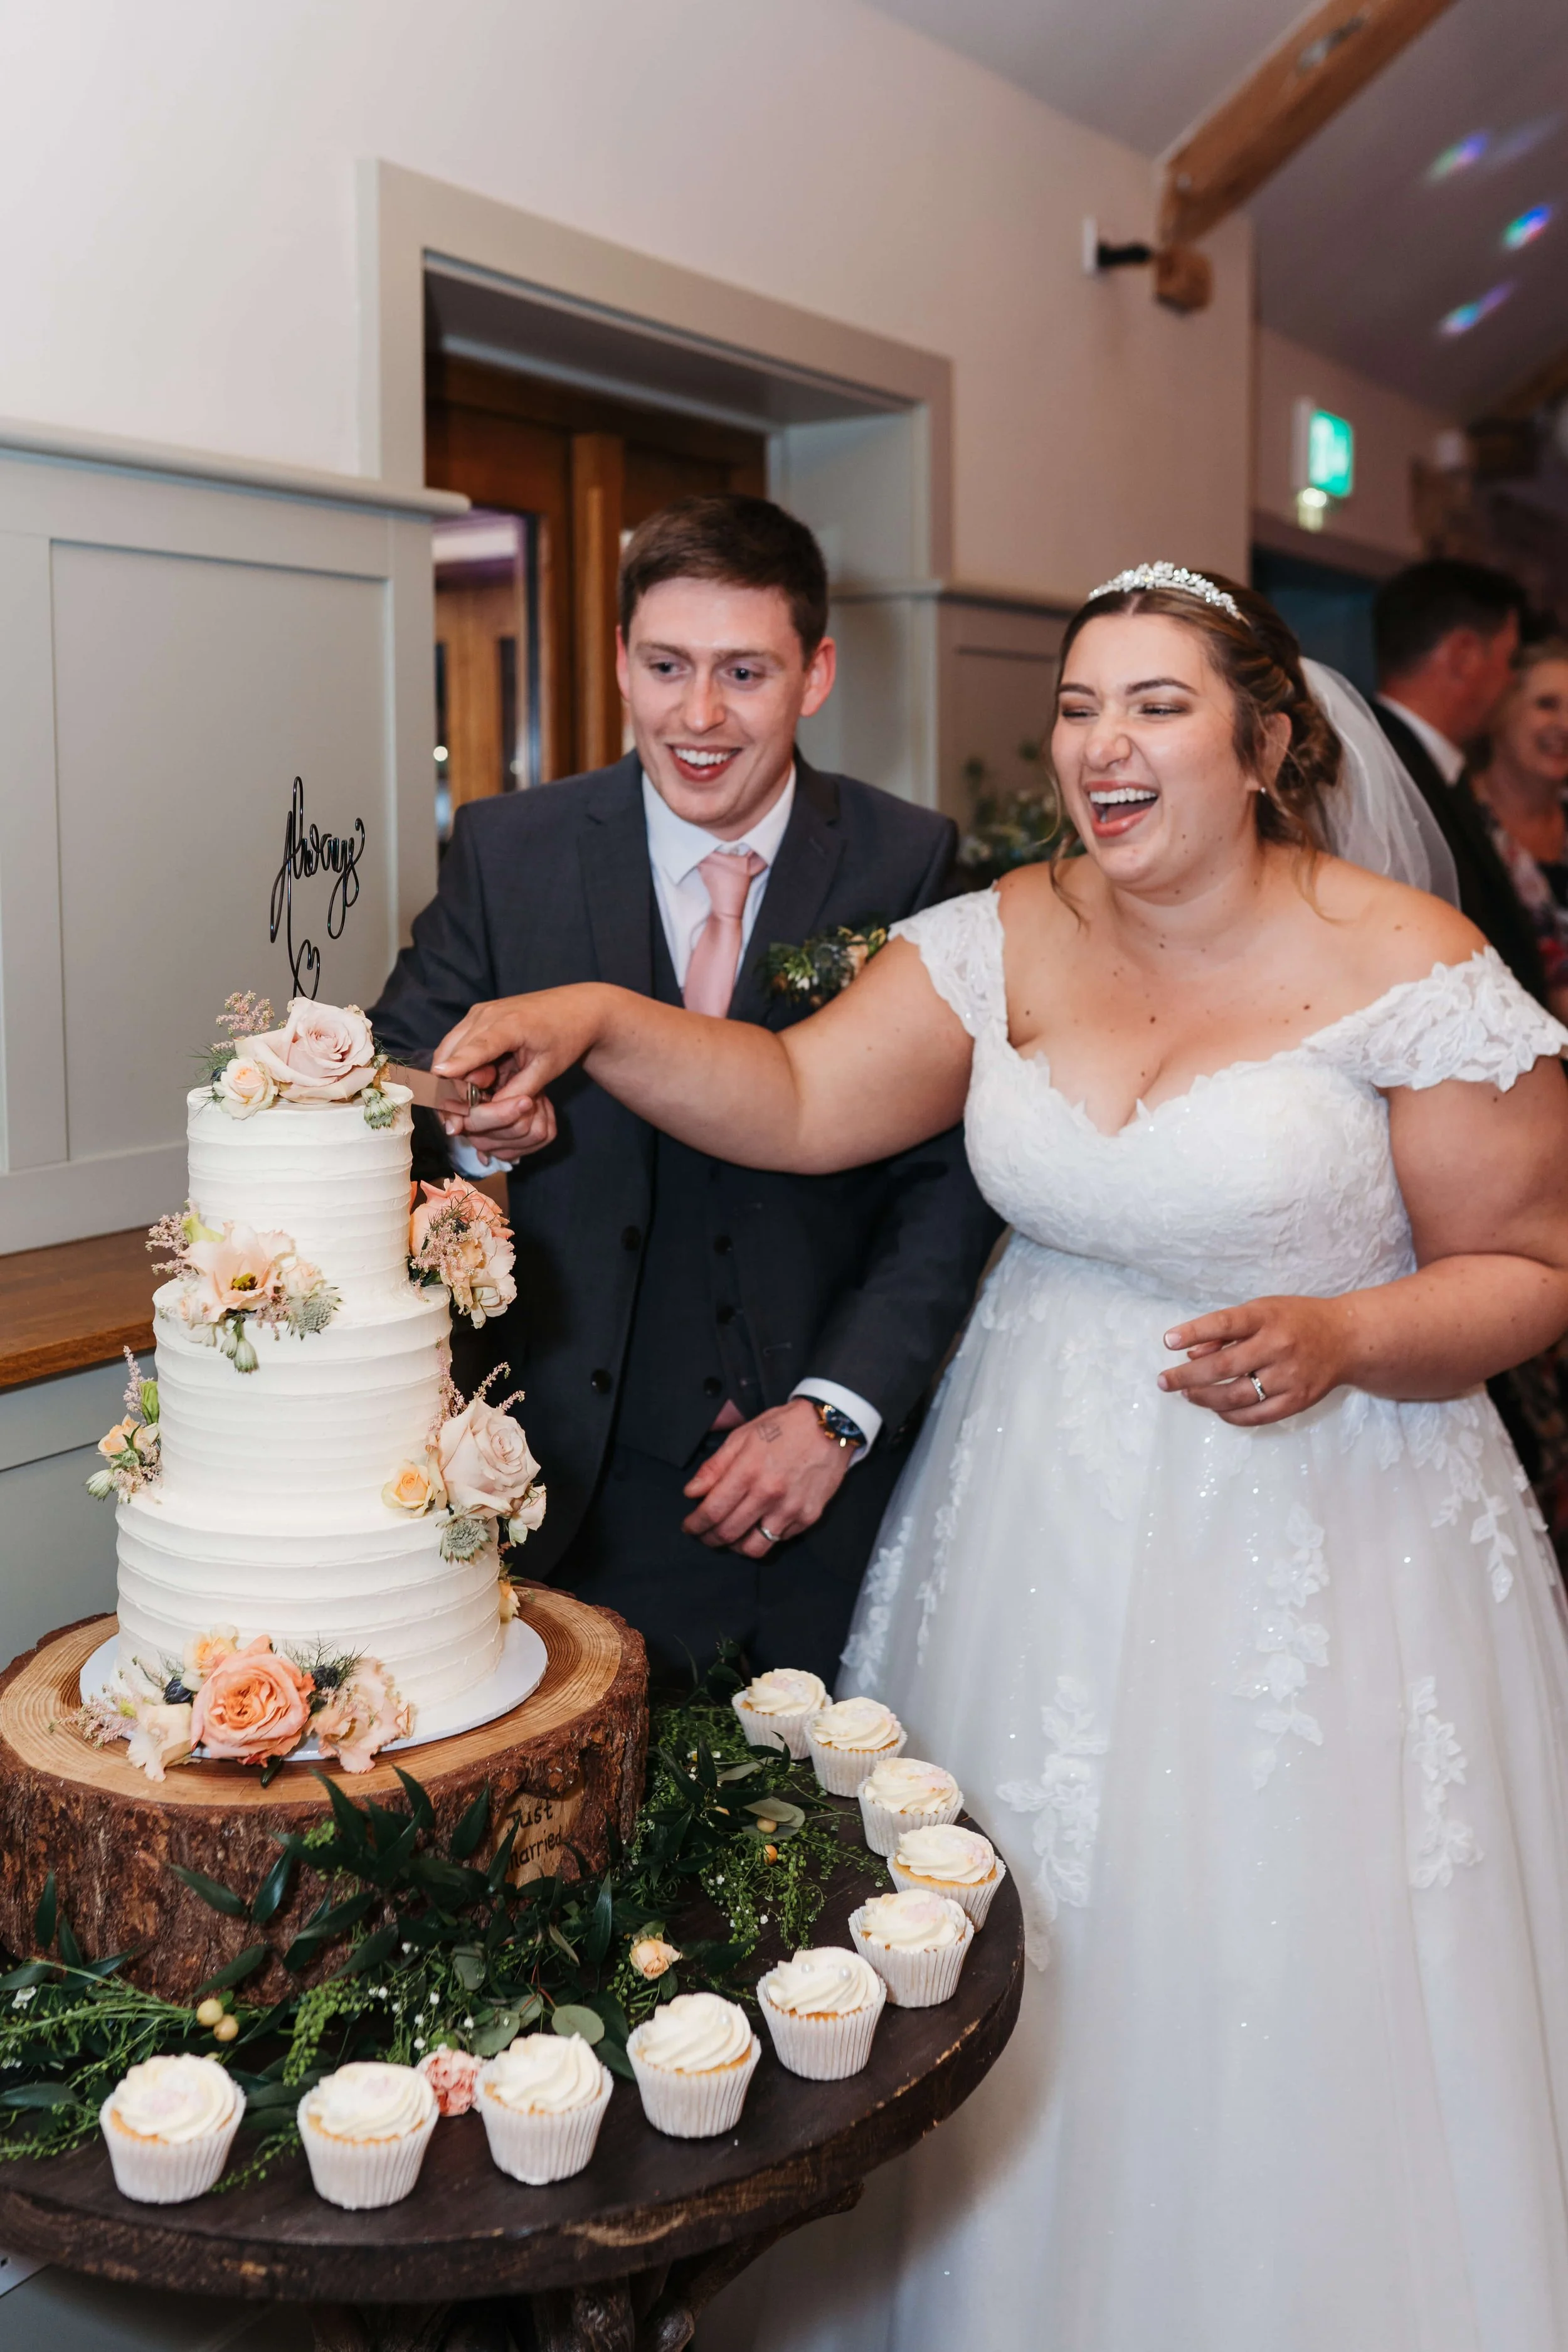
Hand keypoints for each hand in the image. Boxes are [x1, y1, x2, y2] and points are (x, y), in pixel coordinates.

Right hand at [432, 987, 607, 1160]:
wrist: (576, 1008)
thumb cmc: (565, 1038)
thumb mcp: (547, 1070)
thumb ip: (517, 1091)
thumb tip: (489, 1112)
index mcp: (511, 1024)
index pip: (478, 1047)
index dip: (458, 1063)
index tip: (439, 1076)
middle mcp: (488, 1013)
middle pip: (453, 1050)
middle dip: (454, 1082)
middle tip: (468, 1107)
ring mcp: (479, 1012)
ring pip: (448, 1047)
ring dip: (453, 1074)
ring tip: (476, 1092)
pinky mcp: (477, 1015)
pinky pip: (456, 1042)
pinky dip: (458, 1063)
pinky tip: (475, 1078)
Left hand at [682, 1399, 853, 1556]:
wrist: (829, 1425)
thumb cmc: (782, 1427)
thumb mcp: (742, 1436)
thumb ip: (714, 1467)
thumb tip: (692, 1493)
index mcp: (748, 1471)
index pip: (712, 1511)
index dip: (695, 1524)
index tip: (689, 1526)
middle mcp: (769, 1494)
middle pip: (728, 1533)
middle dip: (709, 1538)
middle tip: (704, 1534)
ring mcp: (791, 1509)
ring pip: (754, 1547)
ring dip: (736, 1546)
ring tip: (731, 1535)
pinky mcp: (809, 1517)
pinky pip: (779, 1540)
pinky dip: (765, 1536)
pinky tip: (761, 1522)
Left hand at [1158, 1294, 1351, 1424]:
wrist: (1347, 1339)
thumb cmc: (1296, 1321)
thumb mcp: (1262, 1311)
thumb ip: (1227, 1331)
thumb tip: (1190, 1354)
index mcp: (1267, 1317)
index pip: (1224, 1324)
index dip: (1194, 1332)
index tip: (1167, 1342)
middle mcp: (1278, 1346)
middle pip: (1224, 1366)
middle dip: (1187, 1376)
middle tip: (1164, 1381)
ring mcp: (1289, 1377)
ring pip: (1236, 1396)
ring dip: (1205, 1398)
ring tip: (1187, 1394)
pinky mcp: (1298, 1400)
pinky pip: (1256, 1416)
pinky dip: (1230, 1415)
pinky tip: (1216, 1409)